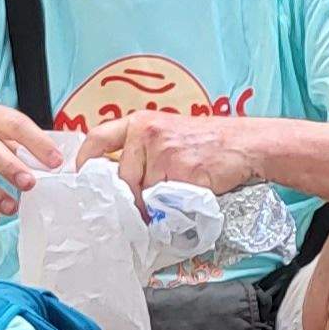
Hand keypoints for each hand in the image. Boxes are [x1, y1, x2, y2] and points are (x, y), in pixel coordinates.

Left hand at [81, 109, 254, 194]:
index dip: (85, 161)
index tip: (83, 179)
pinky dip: (174, 207)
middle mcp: (148, 133)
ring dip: (156, 204)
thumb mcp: (168, 133)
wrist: (245, 144)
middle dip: (133, 198)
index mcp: (141, 122)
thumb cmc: (209, 141)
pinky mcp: (183, 172)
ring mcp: (165, 153)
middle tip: (146, 206)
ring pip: (145, 193)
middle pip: (123, 179)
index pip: (98, 139)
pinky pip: (166, 202)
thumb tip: (117, 181)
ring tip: (176, 194)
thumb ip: (141, 150)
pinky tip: (188, 196)